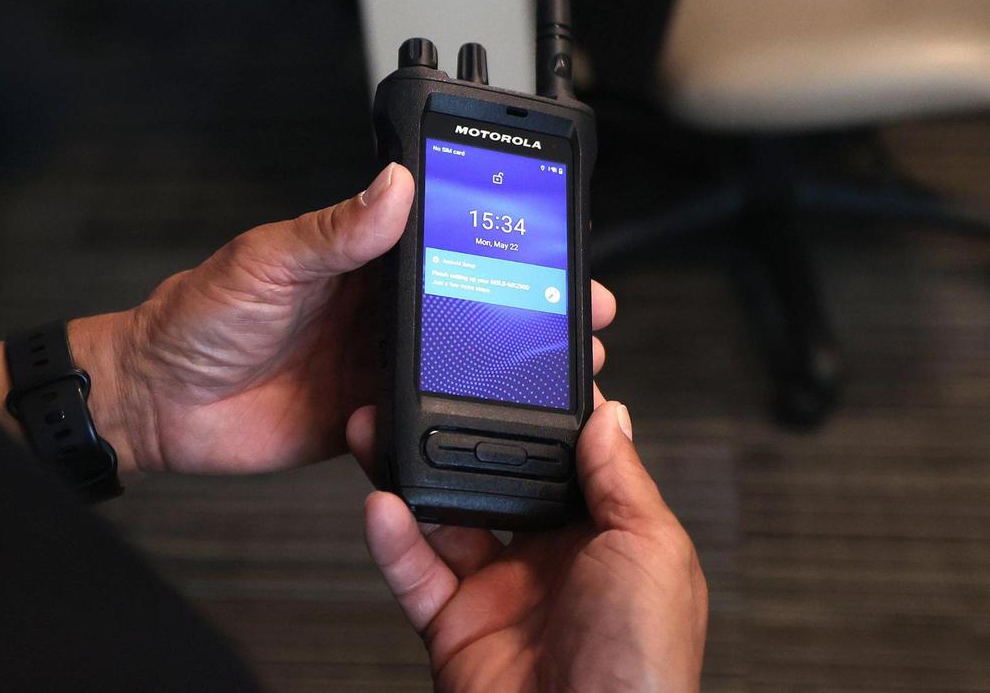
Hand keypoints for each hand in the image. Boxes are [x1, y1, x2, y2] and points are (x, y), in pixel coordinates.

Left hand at [0, 160, 612, 478]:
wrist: (159, 404)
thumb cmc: (198, 318)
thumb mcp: (267, 261)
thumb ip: (334, 230)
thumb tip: (394, 184)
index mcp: (356, 258)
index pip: (441, 237)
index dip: (498, 238)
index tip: (549, 237)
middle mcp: (375, 307)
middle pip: (468, 299)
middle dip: (527, 303)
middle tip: (581, 309)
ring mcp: (374, 362)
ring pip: (457, 358)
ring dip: (505, 361)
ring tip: (560, 365)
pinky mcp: (365, 413)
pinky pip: (421, 414)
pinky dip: (455, 417)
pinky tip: (490, 417)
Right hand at [347, 399, 707, 692]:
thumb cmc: (644, 670)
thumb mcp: (653, 550)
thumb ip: (621, 478)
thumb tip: (610, 415)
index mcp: (606, 537)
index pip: (565, 460)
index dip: (538, 418)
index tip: (511, 371)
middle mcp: (550, 560)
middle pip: (494, 482)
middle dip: (461, 440)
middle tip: (432, 394)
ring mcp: (498, 592)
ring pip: (444, 517)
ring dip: (412, 475)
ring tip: (387, 431)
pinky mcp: (454, 626)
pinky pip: (414, 572)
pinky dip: (392, 539)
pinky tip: (382, 504)